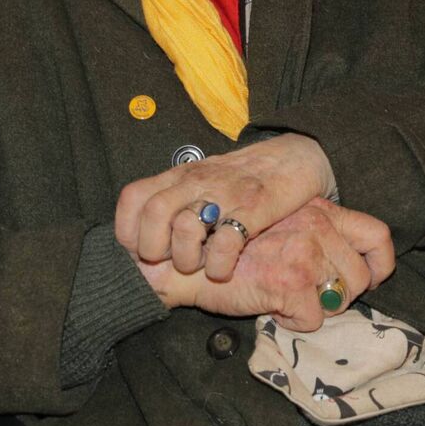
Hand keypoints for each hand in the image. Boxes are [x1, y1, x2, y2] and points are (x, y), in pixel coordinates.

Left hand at [117, 133, 334, 280]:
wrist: (297, 156)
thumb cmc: (244, 177)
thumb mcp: (203, 180)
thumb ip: (174, 201)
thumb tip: (140, 241)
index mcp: (181, 175)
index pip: (133, 197)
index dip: (128, 231)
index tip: (141, 252)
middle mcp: (199, 181)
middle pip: (154, 213)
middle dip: (154, 249)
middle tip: (171, 262)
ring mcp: (227, 194)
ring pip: (186, 226)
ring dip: (187, 258)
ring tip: (200, 265)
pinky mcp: (256, 208)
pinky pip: (226, 242)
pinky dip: (219, 266)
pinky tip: (224, 269)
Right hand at [137, 199, 394, 330]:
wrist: (186, 259)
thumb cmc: (232, 248)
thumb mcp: (280, 227)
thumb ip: (315, 235)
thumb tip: (350, 269)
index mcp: (318, 209)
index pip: (377, 234)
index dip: (381, 264)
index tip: (371, 280)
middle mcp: (316, 224)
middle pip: (361, 277)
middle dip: (339, 296)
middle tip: (309, 297)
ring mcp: (305, 251)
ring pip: (340, 300)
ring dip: (315, 308)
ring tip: (286, 297)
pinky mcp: (290, 280)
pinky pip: (313, 320)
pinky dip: (292, 322)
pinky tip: (271, 306)